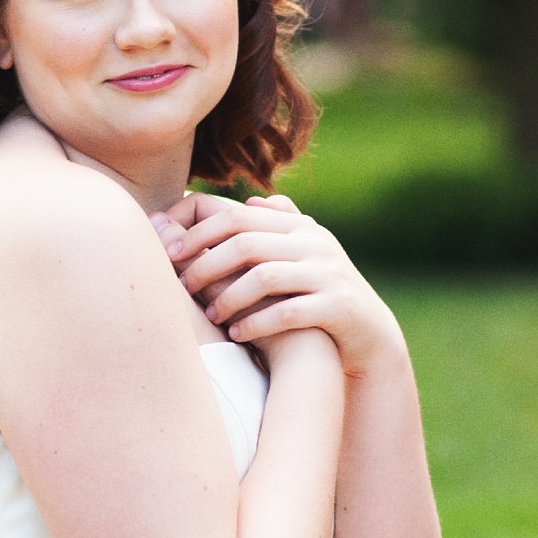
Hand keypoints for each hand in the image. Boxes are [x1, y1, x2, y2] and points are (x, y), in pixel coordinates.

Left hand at [154, 190, 405, 377]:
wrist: (369, 333)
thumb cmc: (321, 293)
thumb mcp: (304, 255)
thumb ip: (279, 227)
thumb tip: (250, 202)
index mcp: (297, 226)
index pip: (236, 216)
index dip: (198, 232)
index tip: (169, 253)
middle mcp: (314, 243)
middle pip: (245, 243)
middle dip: (206, 264)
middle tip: (182, 286)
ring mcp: (328, 274)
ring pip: (264, 277)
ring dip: (229, 297)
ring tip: (210, 316)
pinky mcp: (338, 306)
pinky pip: (288, 312)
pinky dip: (257, 323)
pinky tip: (236, 335)